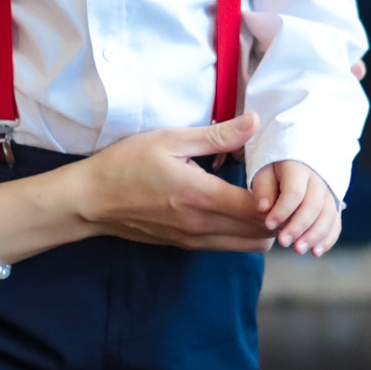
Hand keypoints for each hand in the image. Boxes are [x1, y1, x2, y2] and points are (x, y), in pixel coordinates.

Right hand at [77, 115, 274, 250]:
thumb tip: (254, 123)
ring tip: (262, 200)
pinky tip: (239, 210)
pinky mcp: (186, 246)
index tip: (279, 178)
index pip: (259, 210)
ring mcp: (194, 240)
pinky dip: (243, 233)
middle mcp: (201, 225)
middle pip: (261, 234)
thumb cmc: (127, 164)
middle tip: (278, 189)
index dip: (278, 198)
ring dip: (262, 228)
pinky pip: (228, 246)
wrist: (91, 200)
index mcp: (201, 196)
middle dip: (278, 215)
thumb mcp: (170, 140)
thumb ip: (217, 136)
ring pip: (248, 245)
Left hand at [250, 159, 340, 255]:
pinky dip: (328, 239)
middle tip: (283, 242)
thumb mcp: (263, 174)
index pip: (294, 192)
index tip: (268, 224)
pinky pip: (336, 223)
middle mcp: (318, 180)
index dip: (282, 210)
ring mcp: (328, 194)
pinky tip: (315, 252)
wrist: (294, 166)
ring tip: (298, 250)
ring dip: (315, 236)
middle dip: (298, 227)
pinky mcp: (333, 206)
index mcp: (298, 169)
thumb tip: (263, 208)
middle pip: (314, 205)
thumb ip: (263, 190)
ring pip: (328, 216)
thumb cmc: (274, 173)